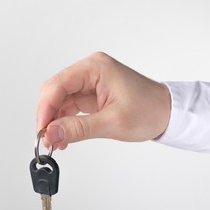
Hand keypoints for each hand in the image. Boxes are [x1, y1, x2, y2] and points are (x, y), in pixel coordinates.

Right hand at [37, 52, 170, 149]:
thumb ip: (79, 128)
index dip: (45, 108)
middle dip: (48, 115)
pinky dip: (65, 122)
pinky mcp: (92, 94)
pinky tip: (64, 136)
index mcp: (95, 68)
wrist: (168, 113)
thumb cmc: (150, 111)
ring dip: (55, 121)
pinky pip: (70, 106)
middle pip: (55, 91)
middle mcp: (90, 71)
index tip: (42, 130)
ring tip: (55, 141)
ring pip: (60, 100)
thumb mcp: (113, 122)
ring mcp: (90, 82)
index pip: (58, 84)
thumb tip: (51, 134)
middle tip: (46, 137)